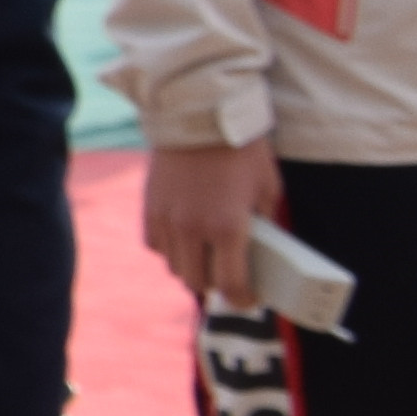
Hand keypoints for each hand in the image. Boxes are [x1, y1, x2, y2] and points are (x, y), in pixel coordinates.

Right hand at [140, 137, 281, 306]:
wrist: (200, 115)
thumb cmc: (242, 150)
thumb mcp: (267, 189)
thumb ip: (262, 224)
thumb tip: (260, 251)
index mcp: (228, 228)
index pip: (232, 284)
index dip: (244, 300)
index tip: (250, 300)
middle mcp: (192, 230)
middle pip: (199, 282)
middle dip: (217, 286)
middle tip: (230, 277)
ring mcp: (167, 220)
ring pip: (175, 267)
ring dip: (192, 268)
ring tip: (207, 257)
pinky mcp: (150, 208)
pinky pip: (157, 245)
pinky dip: (171, 249)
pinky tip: (185, 238)